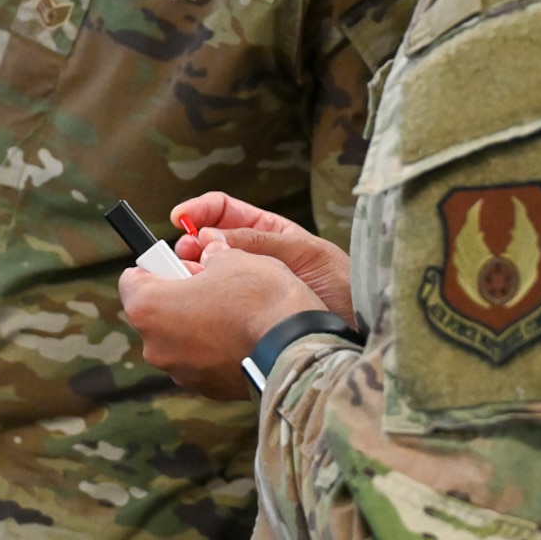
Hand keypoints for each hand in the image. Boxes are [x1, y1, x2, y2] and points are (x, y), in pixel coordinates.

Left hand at [120, 242, 328, 400]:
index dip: (154, 266)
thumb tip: (210, 258)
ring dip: (196, 324)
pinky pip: (202, 361)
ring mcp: (181, 373)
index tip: (174, 262)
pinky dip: (215, 348)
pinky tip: (241, 335)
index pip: (130, 281)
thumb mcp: (231, 258)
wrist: (294, 347)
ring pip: (179, 339)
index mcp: (149, 308)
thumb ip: (209, 258)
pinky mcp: (207, 389)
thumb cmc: (258, 298)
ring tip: (231, 311)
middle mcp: (156, 347)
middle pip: (154, 313)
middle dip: (177, 296)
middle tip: (208, 283)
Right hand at [170, 193, 354, 318]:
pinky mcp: (243, 317)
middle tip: (184, 254)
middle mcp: (252, 257)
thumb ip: (258, 241)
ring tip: (187, 277)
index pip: (224, 212)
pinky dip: (201, 300)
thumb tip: (209, 238)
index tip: (179, 218)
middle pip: (207, 243)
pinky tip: (198, 301)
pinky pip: (215, 305)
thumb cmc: (343, 286)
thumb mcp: (304, 252)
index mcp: (268, 232)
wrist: (361, 328)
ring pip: (206, 275)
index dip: (199, 211)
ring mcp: (246, 288)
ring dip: (191, 273)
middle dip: (190, 244)